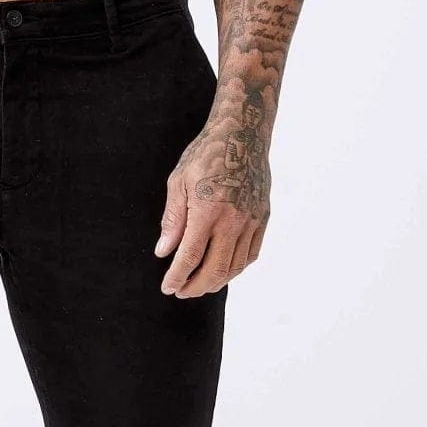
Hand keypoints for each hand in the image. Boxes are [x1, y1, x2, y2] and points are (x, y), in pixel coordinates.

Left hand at [155, 125, 268, 295]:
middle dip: (196, 287)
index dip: (177, 277)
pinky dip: (236, 268)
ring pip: (235, 266)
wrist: (243, 134)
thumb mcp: (178, 182)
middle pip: (215, 269)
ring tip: (200, 285)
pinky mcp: (263, 217)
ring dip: (217, 281)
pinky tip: (224, 270)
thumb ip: (172, 220)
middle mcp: (232, 220)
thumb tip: (163, 251)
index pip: (189, 257)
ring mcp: (251, 221)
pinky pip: (251, 253)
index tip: (168, 287)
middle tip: (182, 292)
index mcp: (207, 211)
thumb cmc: (206, 154)